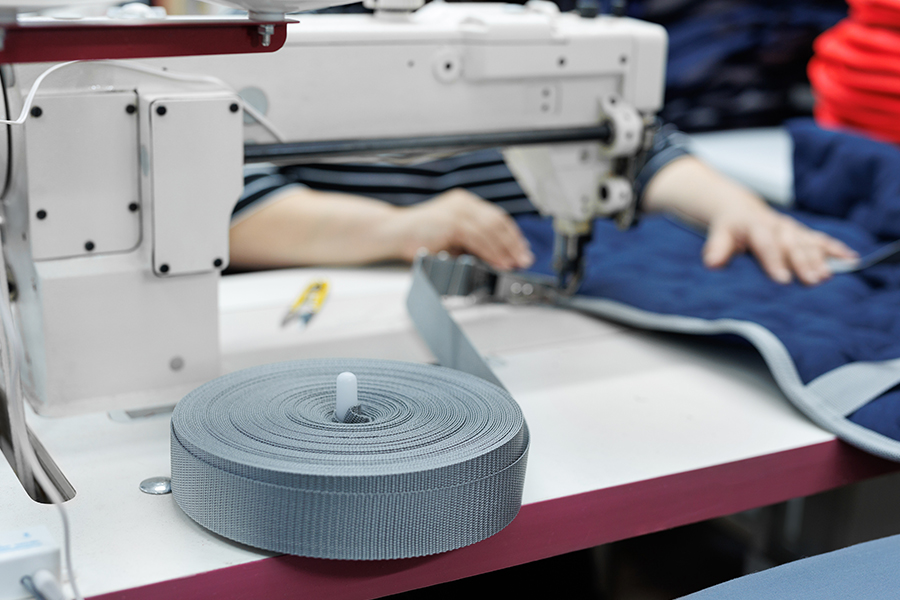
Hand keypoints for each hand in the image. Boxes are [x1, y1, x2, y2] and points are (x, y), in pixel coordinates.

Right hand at [393, 188, 533, 270]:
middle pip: (498, 222)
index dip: (512, 234)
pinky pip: (479, 239)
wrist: (393, 233)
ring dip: (505, 250)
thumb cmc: (417, 236)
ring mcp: (458, 211)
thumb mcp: (450, 237)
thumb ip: (470, 242)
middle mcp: (463, 203)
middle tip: (524, 258)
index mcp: (464, 203)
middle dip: (514, 242)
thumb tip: (495, 256)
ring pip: (491, 231)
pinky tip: (498, 262)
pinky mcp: (453, 222)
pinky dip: (492, 252)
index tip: (521, 248)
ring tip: (514, 264)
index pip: (496, 217)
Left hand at [703, 204, 858, 284]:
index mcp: (755, 226)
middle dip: (803, 263)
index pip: (766, 244)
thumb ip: (717, 248)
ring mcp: (791, 229)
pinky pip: (821, 240)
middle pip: (792, 245)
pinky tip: (850, 260)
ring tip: (828, 275)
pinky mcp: (801, 233)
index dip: (774, 261)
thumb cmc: (729, 228)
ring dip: (820, 259)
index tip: (782, 279)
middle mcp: (777, 226)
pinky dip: (836, 249)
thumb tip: (712, 263)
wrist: (739, 209)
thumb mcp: (718, 235)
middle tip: (813, 280)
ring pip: (808, 243)